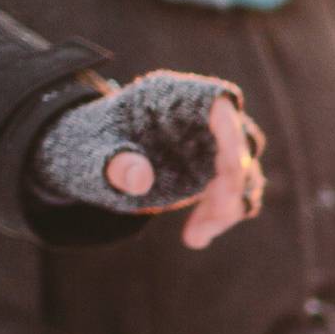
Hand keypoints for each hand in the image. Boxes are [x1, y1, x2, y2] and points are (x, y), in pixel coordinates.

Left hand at [34, 72, 267, 246]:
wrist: (91, 162)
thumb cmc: (92, 147)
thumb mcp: (92, 155)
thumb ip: (114, 163)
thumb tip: (140, 179)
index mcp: (174, 95)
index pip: (216, 100)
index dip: (232, 130)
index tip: (231, 166)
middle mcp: (201, 117)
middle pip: (240, 141)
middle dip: (234, 179)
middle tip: (218, 212)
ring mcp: (211, 146)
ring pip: (243, 174)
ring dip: (229, 207)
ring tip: (195, 237)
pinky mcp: (214, 174)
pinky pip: (232, 196)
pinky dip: (220, 218)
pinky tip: (195, 238)